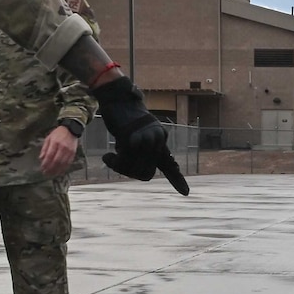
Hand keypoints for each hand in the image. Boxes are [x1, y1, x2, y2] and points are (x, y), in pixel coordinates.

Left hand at [39, 126, 79, 177]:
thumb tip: (41, 158)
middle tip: (46, 173)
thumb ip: (44, 148)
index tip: (42, 168)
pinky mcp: (73, 153)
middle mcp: (62, 147)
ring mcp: (69, 151)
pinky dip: (63, 168)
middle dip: (50, 168)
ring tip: (52, 174)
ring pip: (62, 163)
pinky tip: (59, 171)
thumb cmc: (58, 133)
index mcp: (55, 143)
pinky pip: (68, 163)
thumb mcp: (48, 138)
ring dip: (56, 170)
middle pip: (56, 161)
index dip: (46, 163)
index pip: (49, 156)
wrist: (71, 130)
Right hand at [94, 74, 190, 194]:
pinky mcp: (133, 139)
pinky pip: (125, 163)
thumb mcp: (136, 136)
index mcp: (160, 140)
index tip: (186, 193)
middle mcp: (157, 141)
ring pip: (136, 170)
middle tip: (116, 162)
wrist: (118, 99)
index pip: (169, 164)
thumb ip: (140, 153)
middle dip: (130, 172)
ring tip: (110, 157)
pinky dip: (114, 163)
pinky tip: (107, 156)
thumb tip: (141, 172)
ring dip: (120, 168)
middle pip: (147, 173)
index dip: (177, 180)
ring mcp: (147, 139)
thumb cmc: (124, 118)